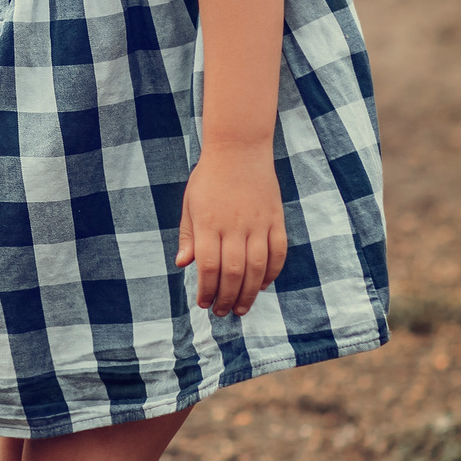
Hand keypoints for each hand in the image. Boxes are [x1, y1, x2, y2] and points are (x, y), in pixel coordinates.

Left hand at [175, 146, 288, 318]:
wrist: (239, 148)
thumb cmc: (209, 178)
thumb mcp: (190, 204)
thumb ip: (188, 236)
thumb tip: (182, 264)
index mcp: (208, 223)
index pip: (208, 266)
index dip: (206, 290)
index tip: (203, 303)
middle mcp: (234, 226)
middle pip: (234, 272)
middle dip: (226, 298)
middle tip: (222, 312)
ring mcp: (258, 223)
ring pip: (257, 268)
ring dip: (250, 293)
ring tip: (241, 308)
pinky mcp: (276, 218)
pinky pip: (278, 252)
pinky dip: (272, 272)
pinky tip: (264, 284)